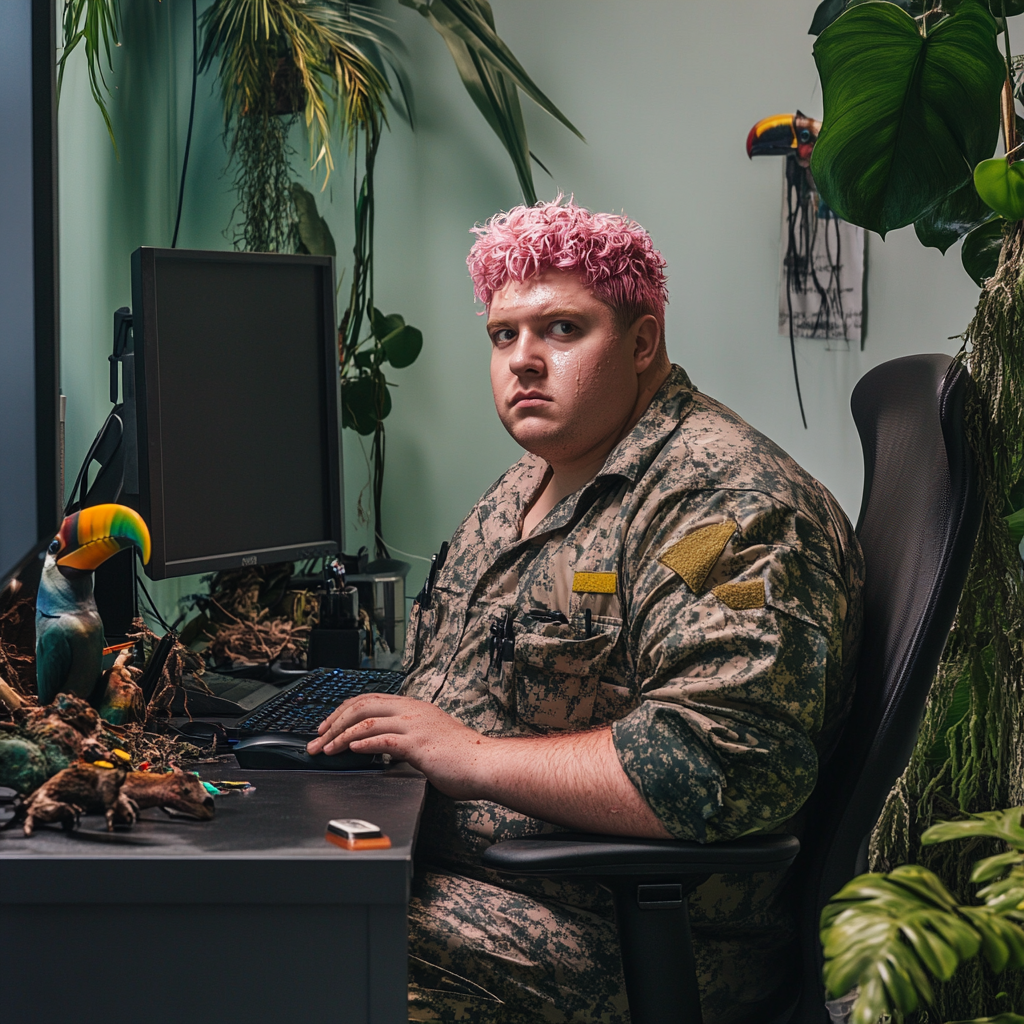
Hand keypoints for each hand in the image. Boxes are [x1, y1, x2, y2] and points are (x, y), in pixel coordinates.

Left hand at [305, 694, 493, 799]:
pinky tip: (349, 750)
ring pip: (367, 722)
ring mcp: (415, 726)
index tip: (327, 724)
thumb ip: (406, 739)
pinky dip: (362, 743)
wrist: (486, 764)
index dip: (344, 710)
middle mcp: (412, 711)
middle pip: (362, 706)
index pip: (370, 699)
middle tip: (317, 738)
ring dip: (340, 736)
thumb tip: (384, 748)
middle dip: (334, 722)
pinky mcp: (418, 744)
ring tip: (326, 748)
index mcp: (414, 707)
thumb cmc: (462, 757)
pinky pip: (383, 739)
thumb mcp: (429, 739)